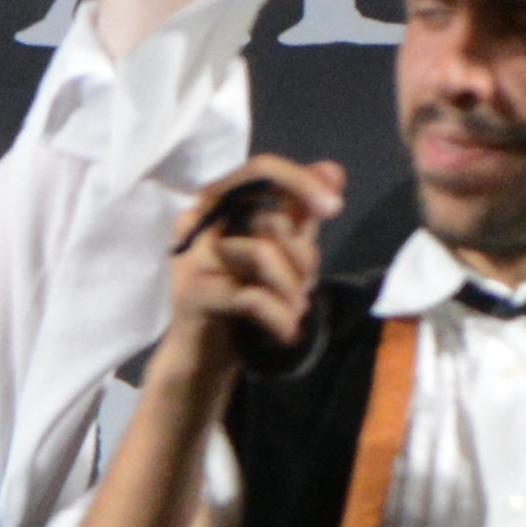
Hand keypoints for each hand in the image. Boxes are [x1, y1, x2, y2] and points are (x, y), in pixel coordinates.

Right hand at [158, 156, 340, 369]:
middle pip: (271, 219)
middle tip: (308, 289)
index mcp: (218, 203)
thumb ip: (301, 212)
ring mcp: (191, 257)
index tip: (334, 207)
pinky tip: (288, 332)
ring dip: (292, 288)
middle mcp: (198, 221)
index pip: (261, 170)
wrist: (201, 357)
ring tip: (297, 314)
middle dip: (304, 257)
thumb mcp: (277, 250)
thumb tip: (332, 170)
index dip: (300, 182)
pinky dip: (279, 317)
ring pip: (262, 253)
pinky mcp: (191, 294)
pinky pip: (252, 296)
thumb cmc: (237, 296)